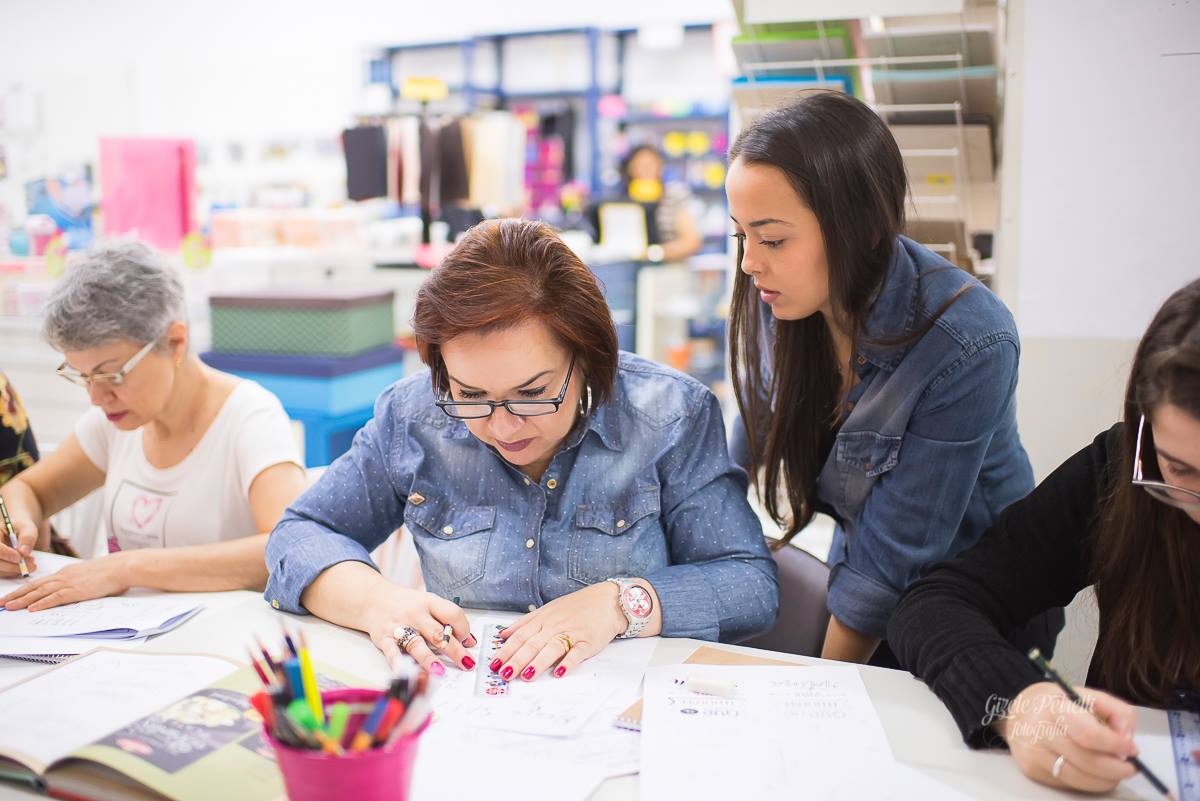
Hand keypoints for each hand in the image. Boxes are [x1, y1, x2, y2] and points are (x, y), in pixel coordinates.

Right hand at [0, 514, 38, 577]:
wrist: (18, 531)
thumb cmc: (21, 527)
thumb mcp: (27, 528)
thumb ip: (27, 538)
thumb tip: (23, 552)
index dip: (6, 554)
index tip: (19, 558)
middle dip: (13, 566)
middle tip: (32, 565)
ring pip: (0, 570)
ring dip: (16, 570)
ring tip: (32, 565)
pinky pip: (4, 573)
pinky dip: (15, 572)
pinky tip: (26, 567)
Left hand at [2, 553, 127, 610]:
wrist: (122, 567)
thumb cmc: (110, 572)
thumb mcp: (88, 575)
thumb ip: (77, 582)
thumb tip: (71, 591)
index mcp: (66, 573)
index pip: (39, 582)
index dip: (23, 589)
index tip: (12, 595)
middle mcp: (63, 576)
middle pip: (34, 586)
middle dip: (16, 595)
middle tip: (2, 602)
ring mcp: (68, 583)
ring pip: (40, 592)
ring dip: (22, 600)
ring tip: (9, 606)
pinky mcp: (76, 590)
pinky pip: (54, 598)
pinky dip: (41, 603)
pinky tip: (31, 609)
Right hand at [361, 583, 477, 675]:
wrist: (373, 598)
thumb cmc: (407, 604)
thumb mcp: (428, 603)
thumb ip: (447, 620)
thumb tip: (470, 641)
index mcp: (429, 602)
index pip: (452, 614)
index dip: (463, 629)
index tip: (468, 642)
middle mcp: (415, 614)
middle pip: (438, 633)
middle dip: (455, 650)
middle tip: (467, 663)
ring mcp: (399, 626)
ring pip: (417, 644)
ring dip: (429, 659)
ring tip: (440, 671)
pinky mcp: (384, 639)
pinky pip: (392, 653)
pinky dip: (400, 664)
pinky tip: (409, 672)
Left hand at [492, 582, 626, 681]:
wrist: (608, 600)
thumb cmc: (576, 606)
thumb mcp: (548, 609)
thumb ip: (525, 623)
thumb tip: (503, 634)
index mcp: (543, 619)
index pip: (520, 636)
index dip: (506, 650)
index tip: (494, 663)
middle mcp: (555, 625)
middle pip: (533, 644)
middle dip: (517, 660)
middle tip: (505, 673)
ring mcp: (572, 633)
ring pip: (552, 648)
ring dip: (538, 663)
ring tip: (526, 676)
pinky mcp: (588, 642)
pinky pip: (577, 653)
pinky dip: (568, 662)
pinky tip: (559, 672)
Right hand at [995, 682, 1138, 793]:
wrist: (1016, 712)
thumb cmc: (1056, 704)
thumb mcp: (1086, 696)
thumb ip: (1116, 712)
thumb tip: (1127, 741)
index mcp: (1055, 707)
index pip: (1089, 734)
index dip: (1115, 745)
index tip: (1131, 750)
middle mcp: (1040, 731)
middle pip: (1088, 761)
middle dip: (1117, 768)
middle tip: (1130, 767)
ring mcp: (1034, 753)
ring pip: (1081, 779)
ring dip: (1106, 780)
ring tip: (1115, 772)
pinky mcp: (1032, 770)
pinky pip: (1069, 784)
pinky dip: (1088, 782)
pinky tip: (1093, 772)